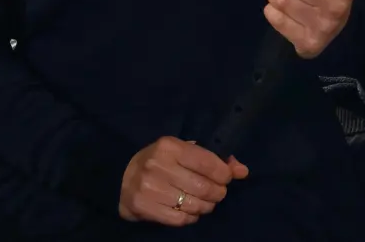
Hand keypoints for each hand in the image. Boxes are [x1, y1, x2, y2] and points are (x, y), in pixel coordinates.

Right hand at [118, 137, 249, 225]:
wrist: (121, 177)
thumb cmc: (160, 162)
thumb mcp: (184, 152)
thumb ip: (214, 159)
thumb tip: (243, 171)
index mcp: (169, 146)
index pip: (208, 163)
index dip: (224, 174)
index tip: (225, 179)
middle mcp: (158, 165)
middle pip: (203, 187)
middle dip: (217, 193)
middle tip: (217, 194)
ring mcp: (148, 187)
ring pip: (193, 205)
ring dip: (205, 207)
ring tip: (204, 203)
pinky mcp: (143, 206)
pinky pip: (179, 219)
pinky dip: (190, 218)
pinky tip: (189, 212)